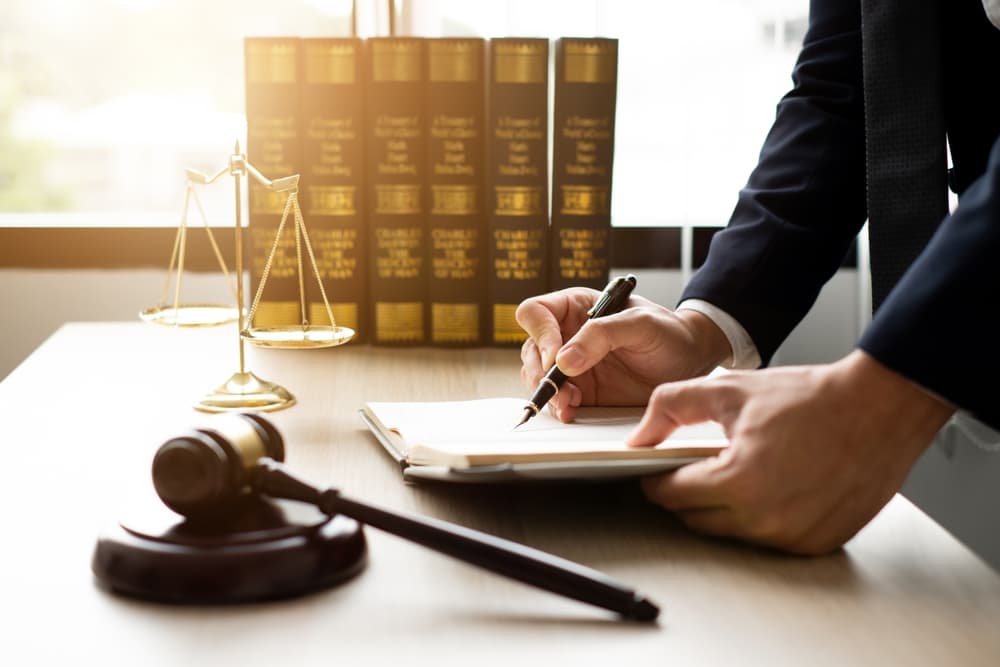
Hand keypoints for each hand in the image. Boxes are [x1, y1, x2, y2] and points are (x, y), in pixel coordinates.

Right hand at [516, 288, 730, 421]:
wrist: (690, 361)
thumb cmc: (668, 332)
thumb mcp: (640, 324)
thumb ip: (602, 335)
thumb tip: (563, 360)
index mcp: (575, 307)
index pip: (535, 313)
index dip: (540, 334)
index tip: (555, 358)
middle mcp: (567, 335)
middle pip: (531, 350)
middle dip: (540, 372)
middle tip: (563, 389)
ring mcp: (572, 366)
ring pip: (537, 378)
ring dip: (549, 393)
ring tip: (571, 403)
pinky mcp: (581, 391)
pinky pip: (557, 400)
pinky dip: (559, 408)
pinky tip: (573, 411)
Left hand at [630, 350, 953, 554]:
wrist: (879, 409)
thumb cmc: (811, 398)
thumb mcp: (729, 389)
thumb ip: (672, 407)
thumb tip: (640, 434)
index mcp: (738, 483)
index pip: (672, 496)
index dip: (657, 479)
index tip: (657, 471)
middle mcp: (765, 520)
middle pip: (697, 519)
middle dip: (688, 494)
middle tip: (696, 467)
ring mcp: (793, 537)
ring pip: (731, 532)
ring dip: (725, 507)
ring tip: (740, 470)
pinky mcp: (817, 543)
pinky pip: (769, 539)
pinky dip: (761, 517)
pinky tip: (772, 485)